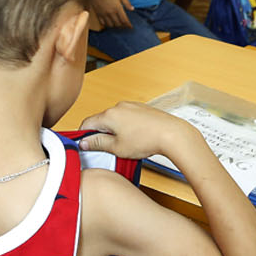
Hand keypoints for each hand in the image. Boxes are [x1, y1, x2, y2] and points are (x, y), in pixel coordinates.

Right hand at [78, 101, 196, 159]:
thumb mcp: (117, 147)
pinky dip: (126, 127)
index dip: (83, 136)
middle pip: (101, 120)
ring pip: (115, 119)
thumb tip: (84, 142)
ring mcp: (131, 106)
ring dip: (114, 131)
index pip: (87, 123)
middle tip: (107, 149)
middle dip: (101, 134)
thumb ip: (98, 143)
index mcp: (109, 115)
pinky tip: (134, 138)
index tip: (85, 146)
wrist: (171, 134)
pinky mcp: (141, 108)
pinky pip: (127, 117)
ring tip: (124, 146)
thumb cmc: (147, 140)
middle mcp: (119, 106)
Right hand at [91, 0, 132, 27]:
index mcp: (117, 8)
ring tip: (118, 25)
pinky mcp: (98, 14)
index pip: (124, 20)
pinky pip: (103, 23)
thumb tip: (132, 9)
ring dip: (115, 26)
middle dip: (123, 26)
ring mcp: (104, 14)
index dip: (128, 25)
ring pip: (110, 25)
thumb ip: (126, 2)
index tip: (130, 27)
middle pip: (118, 24)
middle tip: (125, 26)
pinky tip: (109, 23)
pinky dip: (107, 25)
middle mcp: (111, 13)